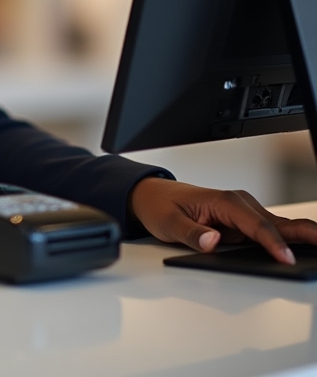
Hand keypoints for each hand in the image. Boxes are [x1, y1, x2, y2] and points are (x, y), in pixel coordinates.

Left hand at [129, 177, 316, 263]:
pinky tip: (302, 251)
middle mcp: (238, 203)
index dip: (273, 242)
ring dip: (301, 238)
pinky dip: (289, 240)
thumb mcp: (169, 223)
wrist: (152, 196)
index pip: (255, 224)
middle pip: (277, 223)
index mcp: (223, 200)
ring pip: (279, 227)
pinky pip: (270, 232)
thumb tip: (213, 242)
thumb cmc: (161, 206)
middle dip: (304, 234)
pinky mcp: (243, 223)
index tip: (286, 258)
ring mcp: (243, 213)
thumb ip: (191, 234)